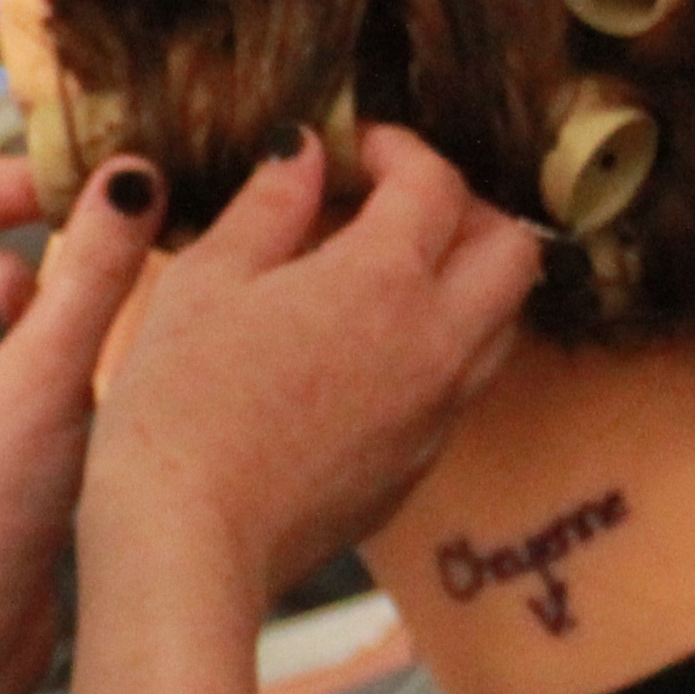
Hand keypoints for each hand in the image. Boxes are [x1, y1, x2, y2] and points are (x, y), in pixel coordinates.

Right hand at [83, 129, 539, 604]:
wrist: (192, 545)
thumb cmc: (180, 407)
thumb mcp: (205, 280)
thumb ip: (267, 206)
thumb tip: (302, 150)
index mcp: (385, 279)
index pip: (436, 183)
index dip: (401, 149)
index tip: (358, 148)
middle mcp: (436, 343)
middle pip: (514, 250)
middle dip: (467, 211)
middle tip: (401, 205)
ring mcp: (437, 414)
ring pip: (501, 324)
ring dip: (465, 282)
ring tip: (390, 277)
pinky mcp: (418, 469)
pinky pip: (459, 388)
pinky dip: (435, 349)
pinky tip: (363, 355)